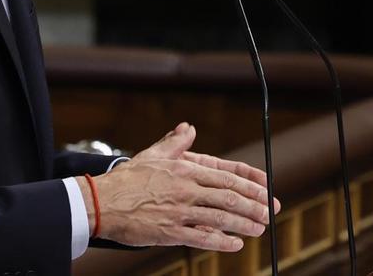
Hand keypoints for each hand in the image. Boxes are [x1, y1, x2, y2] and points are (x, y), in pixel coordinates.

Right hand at [83, 122, 276, 251]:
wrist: (101, 202)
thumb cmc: (127, 179)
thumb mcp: (153, 154)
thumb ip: (175, 143)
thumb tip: (188, 128)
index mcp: (185, 170)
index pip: (227, 176)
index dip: (251, 184)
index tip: (267, 189)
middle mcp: (186, 190)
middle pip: (229, 197)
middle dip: (254, 205)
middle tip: (271, 212)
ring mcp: (179, 211)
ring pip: (220, 217)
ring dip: (244, 223)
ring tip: (260, 228)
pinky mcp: (170, 232)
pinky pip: (201, 238)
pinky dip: (221, 241)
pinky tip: (236, 243)